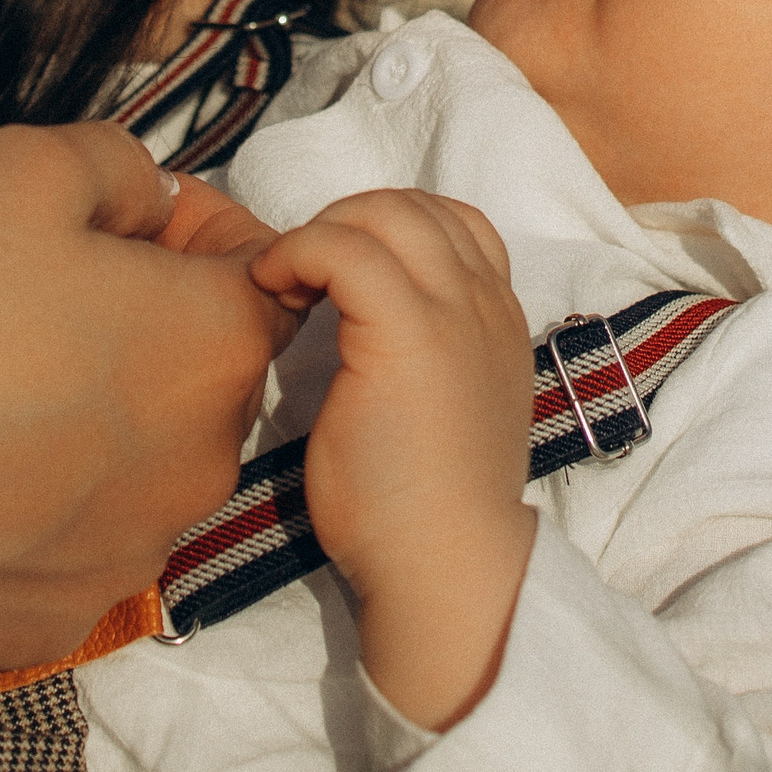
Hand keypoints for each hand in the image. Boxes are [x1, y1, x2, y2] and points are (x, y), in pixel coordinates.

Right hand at [0, 123, 293, 669]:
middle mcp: (207, 461)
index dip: (204, 234)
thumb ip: (123, 167)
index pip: (270, 276)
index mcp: (220, 346)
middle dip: (152, 325)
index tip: (134, 225)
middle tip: (48, 298)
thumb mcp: (25, 164)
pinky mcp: (63, 617)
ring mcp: (138, 551)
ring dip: (100, 419)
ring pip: (146, 462)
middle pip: (206, 371)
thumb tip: (151, 204)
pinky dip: (41, 503)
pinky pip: (76, 540)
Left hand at [248, 190, 537, 728]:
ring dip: (322, 232)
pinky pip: (344, 248)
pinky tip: (273, 291)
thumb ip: (425, 359)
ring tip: (286, 282)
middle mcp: (487, 303)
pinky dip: (298, 252)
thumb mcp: (443, 411)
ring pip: (384, 212)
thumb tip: (362, 333)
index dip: (386, 232)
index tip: (336, 278)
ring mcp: (453, 312)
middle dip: (346, 220)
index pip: (453, 226)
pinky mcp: (406, 331)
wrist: (444, 564)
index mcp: (498, 321)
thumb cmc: (423, 511)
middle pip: (415, 206)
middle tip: (301, 275)